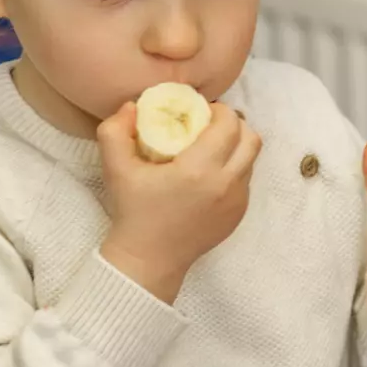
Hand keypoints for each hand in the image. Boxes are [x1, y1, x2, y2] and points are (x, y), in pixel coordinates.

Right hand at [97, 101, 260, 303]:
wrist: (148, 260)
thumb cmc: (133, 213)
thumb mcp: (116, 169)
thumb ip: (115, 131)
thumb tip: (132, 106)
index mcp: (200, 170)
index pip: (229, 125)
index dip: (219, 110)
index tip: (200, 111)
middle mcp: (226, 184)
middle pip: (251, 138)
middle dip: (233, 125)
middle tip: (210, 125)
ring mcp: (237, 202)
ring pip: (251, 160)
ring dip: (236, 146)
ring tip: (212, 147)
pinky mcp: (239, 215)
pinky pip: (246, 180)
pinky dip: (235, 169)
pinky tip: (211, 172)